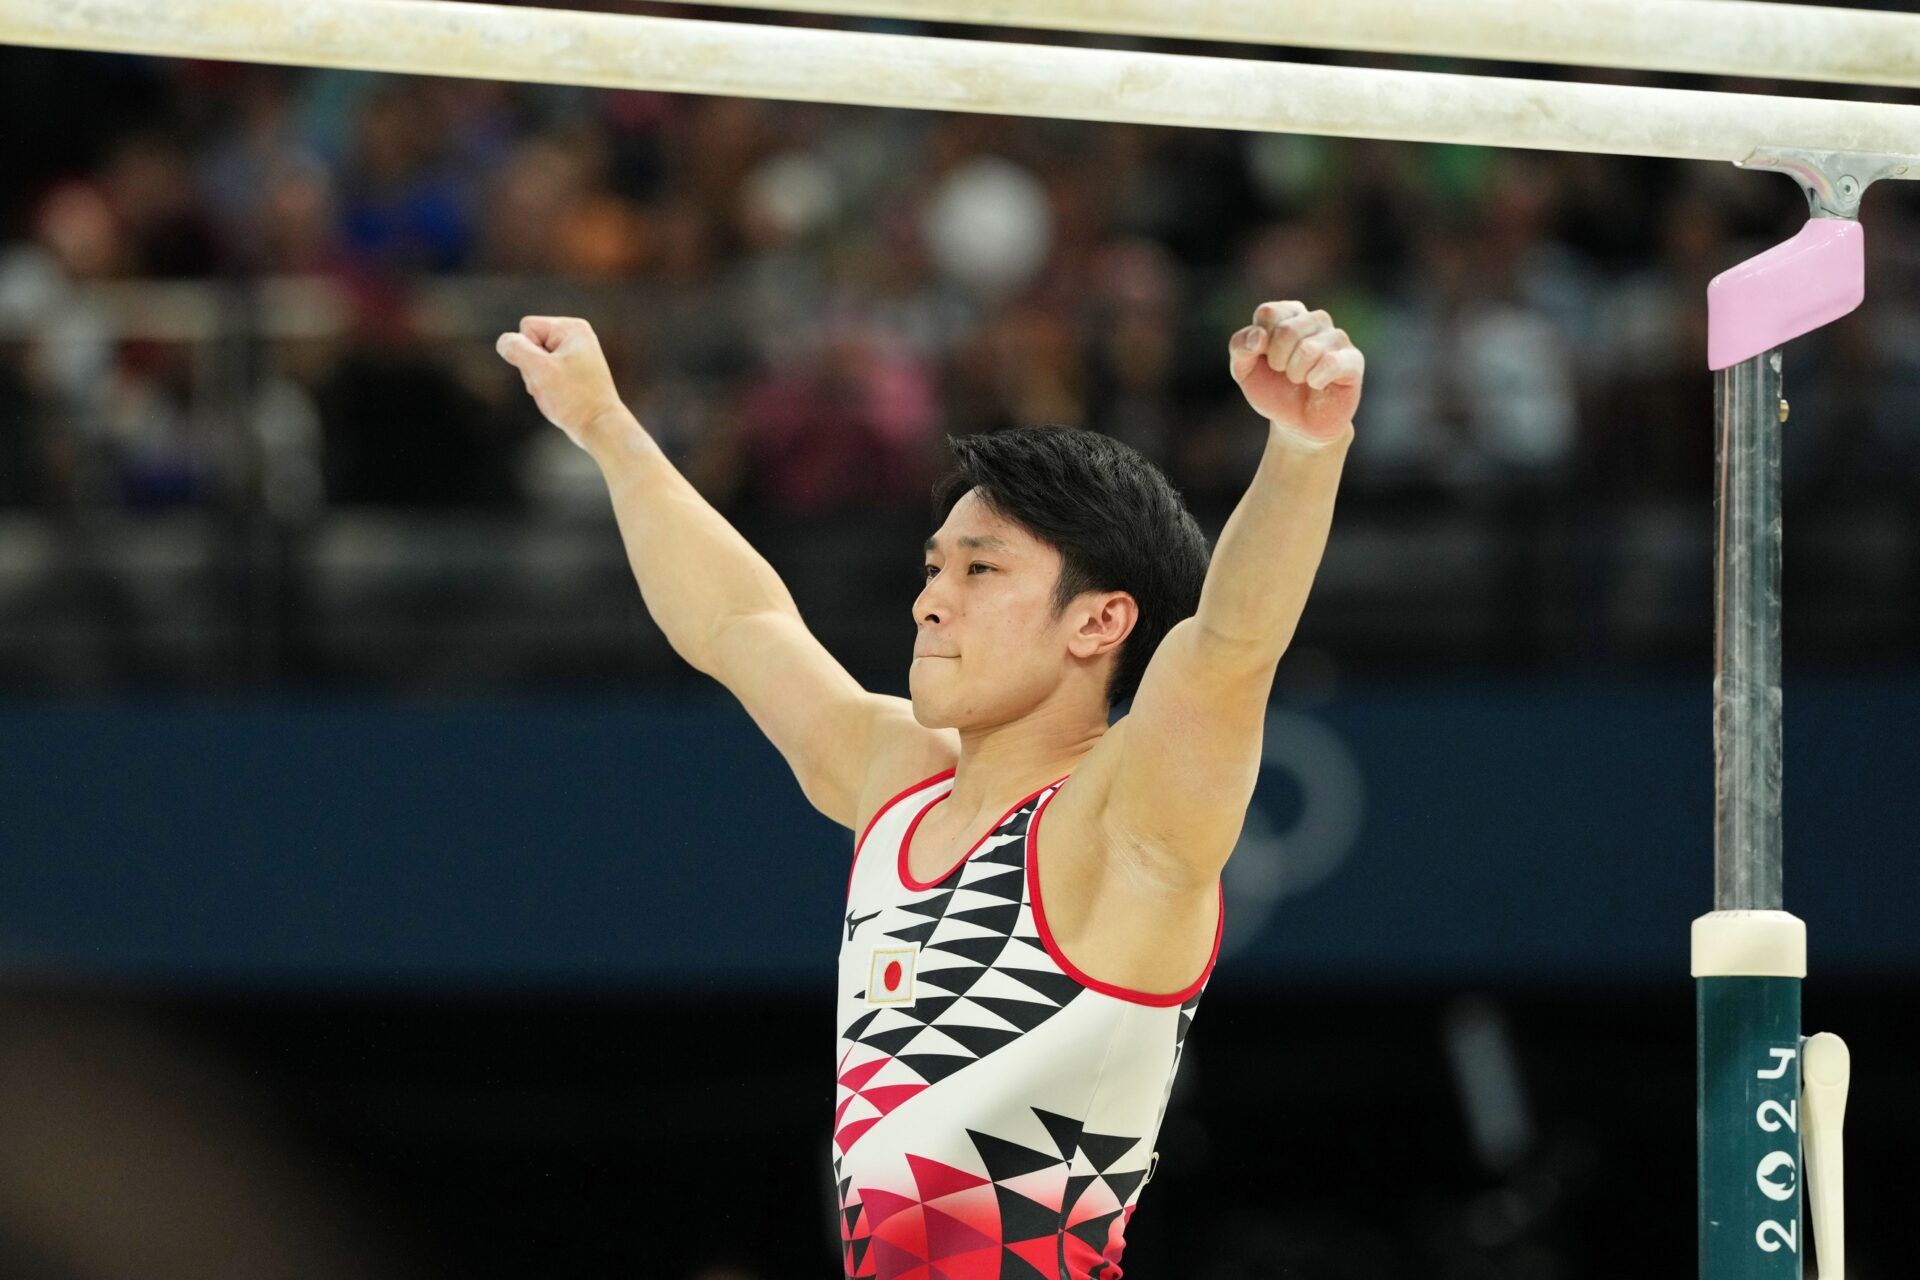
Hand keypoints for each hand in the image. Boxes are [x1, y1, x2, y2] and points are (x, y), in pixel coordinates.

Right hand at [496, 316, 627, 449]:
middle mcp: (575, 337)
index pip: (527, 327)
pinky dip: (545, 387)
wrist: (600, 427)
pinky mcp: (572, 372)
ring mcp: (574, 355)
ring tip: (558, 393)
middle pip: (529, 344)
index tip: (549, 370)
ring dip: (537, 381)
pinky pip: (544, 374)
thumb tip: (504, 342)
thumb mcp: (540, 370)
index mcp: (572, 328)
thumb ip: (516, 349)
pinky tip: (559, 398)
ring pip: (534, 362)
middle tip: (554, 385)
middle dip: (532, 368)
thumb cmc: (574, 398)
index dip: (527, 351)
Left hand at [1228, 301, 1363, 445]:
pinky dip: (1315, 380)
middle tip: (1284, 373)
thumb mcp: (1244, 370)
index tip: (1265, 359)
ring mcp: (1337, 338)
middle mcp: (1316, 320)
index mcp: (1289, 314)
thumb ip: (1240, 347)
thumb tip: (1258, 336)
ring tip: (1300, 380)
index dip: (1259, 343)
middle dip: (1277, 361)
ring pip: (1308, 349)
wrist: (1298, 424)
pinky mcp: (1353, 360)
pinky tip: (1317, 384)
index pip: (1269, 313)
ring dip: (1295, 373)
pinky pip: (1331, 362)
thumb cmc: (1273, 390)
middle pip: (1287, 330)